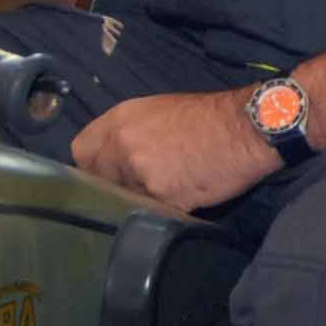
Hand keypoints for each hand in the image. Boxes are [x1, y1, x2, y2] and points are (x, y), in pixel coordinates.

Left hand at [73, 90, 281, 213]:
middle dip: (113, 187)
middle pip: (98, 181)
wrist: (244, 129)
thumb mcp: (158, 111)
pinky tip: (182, 199)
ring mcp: (140, 174)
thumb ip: (128, 133)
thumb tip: (113, 158)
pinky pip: (152, 213)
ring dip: (140, 201)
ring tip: (167, 190)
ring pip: (124, 200)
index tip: (103, 173)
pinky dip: (164, 211)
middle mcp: (122, 146)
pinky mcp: (162, 198)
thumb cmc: (208, 116)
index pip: (80, 152)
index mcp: (120, 120)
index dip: (91, 165)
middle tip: (138, 187)